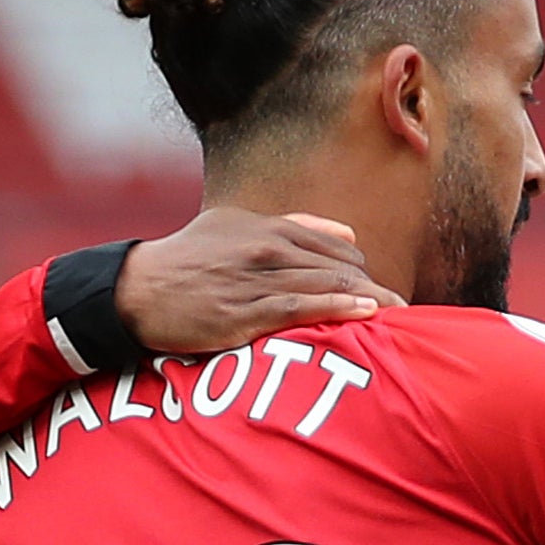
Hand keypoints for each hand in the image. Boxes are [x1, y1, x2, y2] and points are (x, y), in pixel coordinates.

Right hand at [115, 209, 405, 353]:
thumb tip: (351, 236)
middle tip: (406, 310)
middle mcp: (266, 249)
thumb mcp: (236, 227)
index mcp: (268, 228)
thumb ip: (296, 227)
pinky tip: (366, 313)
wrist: (138, 290)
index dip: (364, 272)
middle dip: (376, 289)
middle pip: (340, 269)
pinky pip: (301, 308)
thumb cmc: (190, 260)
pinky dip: (338, 309)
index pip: (337, 250)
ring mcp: (256, 280)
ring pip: (326, 287)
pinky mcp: (244, 312)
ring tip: (400, 317)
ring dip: (369, 301)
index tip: (383, 292)